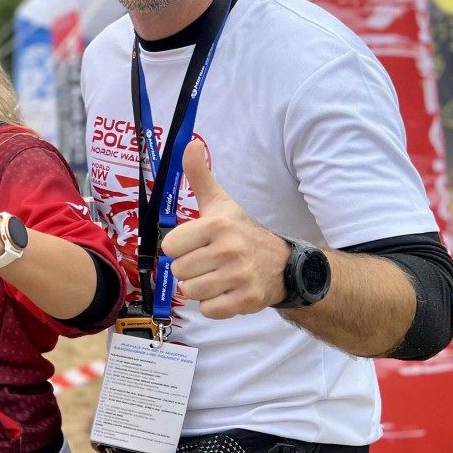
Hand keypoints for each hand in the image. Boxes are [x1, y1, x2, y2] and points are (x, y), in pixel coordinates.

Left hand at [161, 139, 290, 318]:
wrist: (282, 264)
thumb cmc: (241, 232)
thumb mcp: (220, 203)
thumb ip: (200, 175)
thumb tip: (189, 142)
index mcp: (216, 226)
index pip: (170, 247)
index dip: (180, 248)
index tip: (196, 244)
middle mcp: (229, 250)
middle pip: (178, 272)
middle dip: (189, 270)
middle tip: (208, 262)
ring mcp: (239, 277)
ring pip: (190, 292)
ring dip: (199, 288)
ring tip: (216, 276)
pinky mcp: (246, 301)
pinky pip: (209, 310)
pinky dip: (214, 306)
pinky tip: (226, 292)